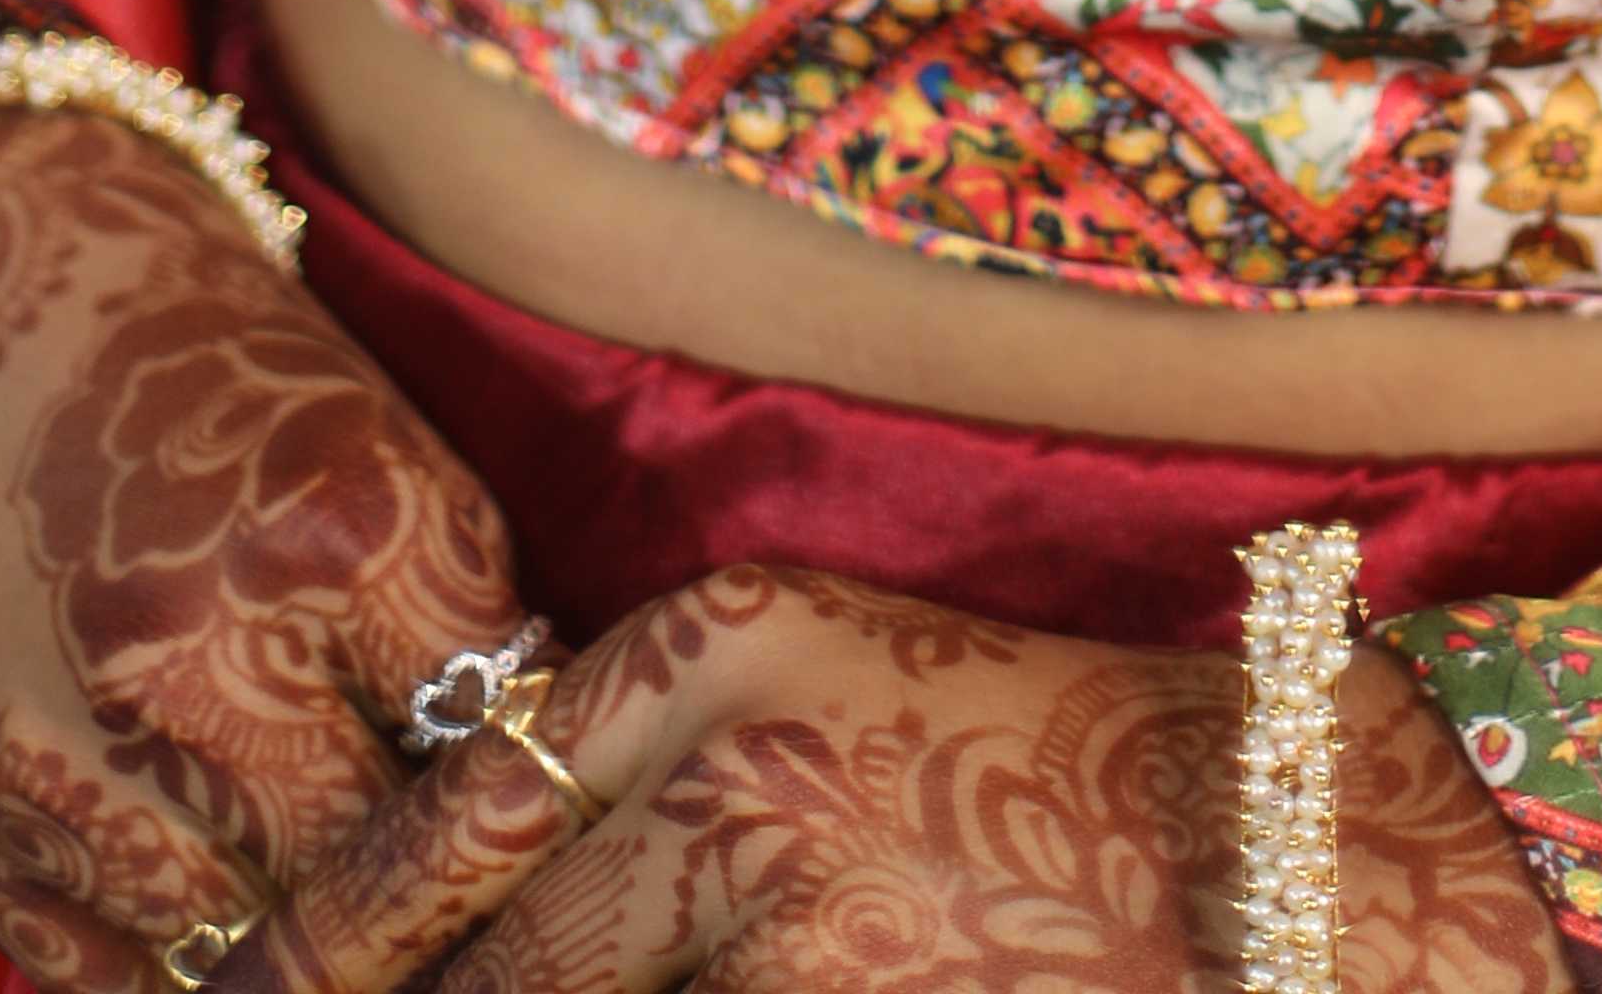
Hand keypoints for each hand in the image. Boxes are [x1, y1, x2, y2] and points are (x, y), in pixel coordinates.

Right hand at [0, 101, 563, 988]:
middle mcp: (202, 663)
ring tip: (352, 901)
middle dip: (435, 876)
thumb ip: (450, 606)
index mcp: (342, 528)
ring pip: (263, 952)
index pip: (506, 735)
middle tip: (470, 877)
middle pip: (387, 872)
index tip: (559, 791)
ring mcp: (75, 768)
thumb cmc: (193, 354)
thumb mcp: (370, 432)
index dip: (541, 771)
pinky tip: (230, 910)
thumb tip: (542, 767)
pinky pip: (124, 986)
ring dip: (315, 934)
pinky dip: (191, 962)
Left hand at [215, 560, 1571, 993]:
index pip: (444, 819)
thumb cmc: (1044, 776)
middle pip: (483, 974)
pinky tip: (744, 991)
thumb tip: (448, 932)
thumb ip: (651, 776)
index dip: (319, 950)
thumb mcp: (828, 696)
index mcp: (716, 642)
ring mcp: (785, 907)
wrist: (1282, 849)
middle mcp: (727, 758)